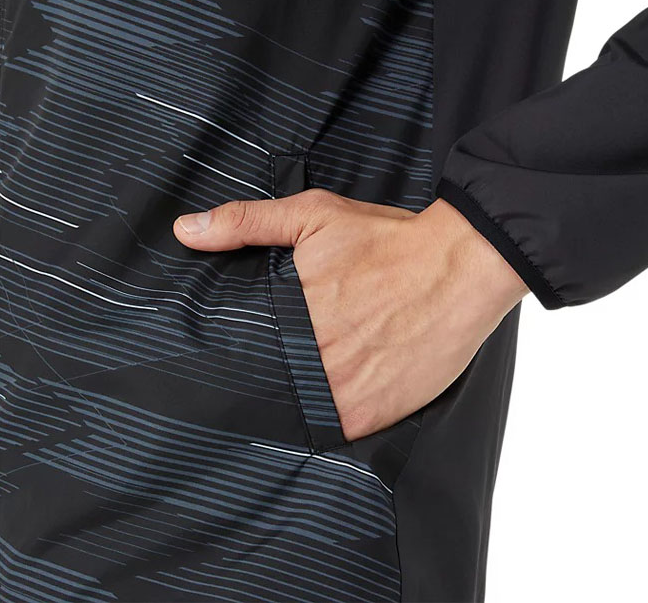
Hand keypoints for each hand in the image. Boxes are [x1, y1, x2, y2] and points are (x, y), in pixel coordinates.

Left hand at [173, 191, 527, 440]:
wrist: (460, 266)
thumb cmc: (389, 242)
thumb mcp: (314, 216)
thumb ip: (248, 223)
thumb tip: (187, 230)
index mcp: (287, 315)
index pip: (239, 350)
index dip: (240, 351)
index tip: (245, 349)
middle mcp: (309, 360)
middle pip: (267, 382)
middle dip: (269, 374)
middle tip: (284, 361)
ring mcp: (340, 393)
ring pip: (296, 410)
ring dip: (297, 400)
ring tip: (315, 379)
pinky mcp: (371, 415)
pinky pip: (334, 429)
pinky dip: (330, 418)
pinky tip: (340, 394)